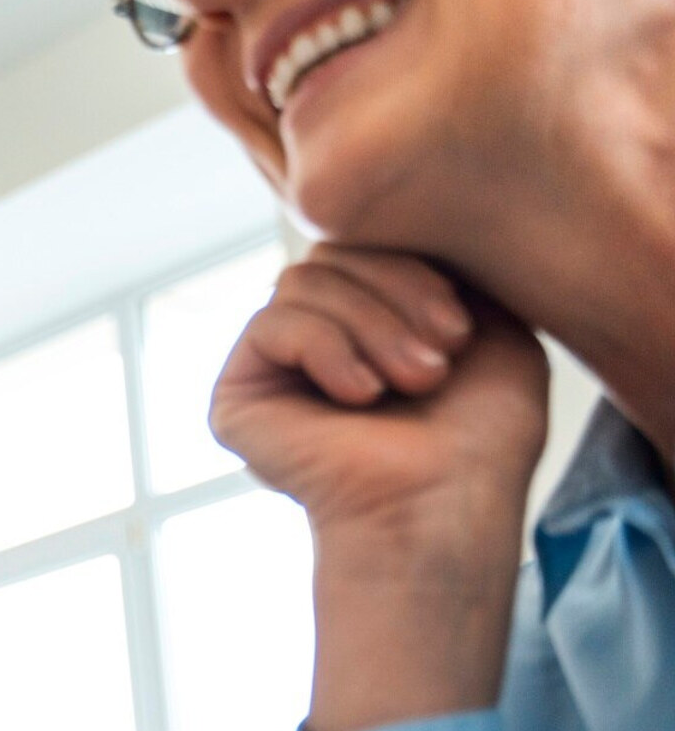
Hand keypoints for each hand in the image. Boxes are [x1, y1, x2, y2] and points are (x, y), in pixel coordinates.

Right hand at [209, 245, 550, 730]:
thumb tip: (387, 225)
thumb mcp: (491, 324)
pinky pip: (273, 323)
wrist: (441, 504)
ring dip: (370, 326)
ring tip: (409, 383)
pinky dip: (327, 350)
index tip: (461, 331)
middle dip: (396, 294)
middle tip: (439, 361)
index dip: (415, 265)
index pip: (370, 242)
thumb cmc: (479, 436)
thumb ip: (442, 267)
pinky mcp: (238, 394)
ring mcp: (274, 365)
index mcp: (370, 318)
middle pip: (334, 252)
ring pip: (304, 280)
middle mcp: (318, 337)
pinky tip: (359, 397)